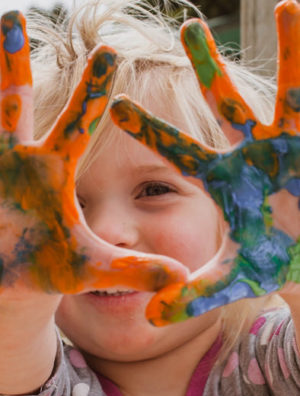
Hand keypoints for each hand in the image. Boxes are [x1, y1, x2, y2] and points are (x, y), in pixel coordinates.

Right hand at [0, 11, 187, 298]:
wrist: (8, 282)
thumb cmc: (50, 267)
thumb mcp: (92, 268)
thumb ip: (133, 270)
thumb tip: (181, 280)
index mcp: (53, 171)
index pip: (75, 126)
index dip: (91, 95)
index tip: (108, 54)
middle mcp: (15, 158)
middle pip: (13, 102)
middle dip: (9, 62)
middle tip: (10, 16)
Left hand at [110, 0, 299, 324]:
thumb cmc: (272, 263)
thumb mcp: (230, 279)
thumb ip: (191, 294)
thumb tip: (149, 317)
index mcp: (223, 178)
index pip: (179, 150)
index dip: (149, 129)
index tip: (114, 104)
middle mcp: (253, 153)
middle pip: (225, 104)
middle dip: (209, 68)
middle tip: (191, 26)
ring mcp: (290, 145)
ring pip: (288, 90)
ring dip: (291, 51)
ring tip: (290, 7)